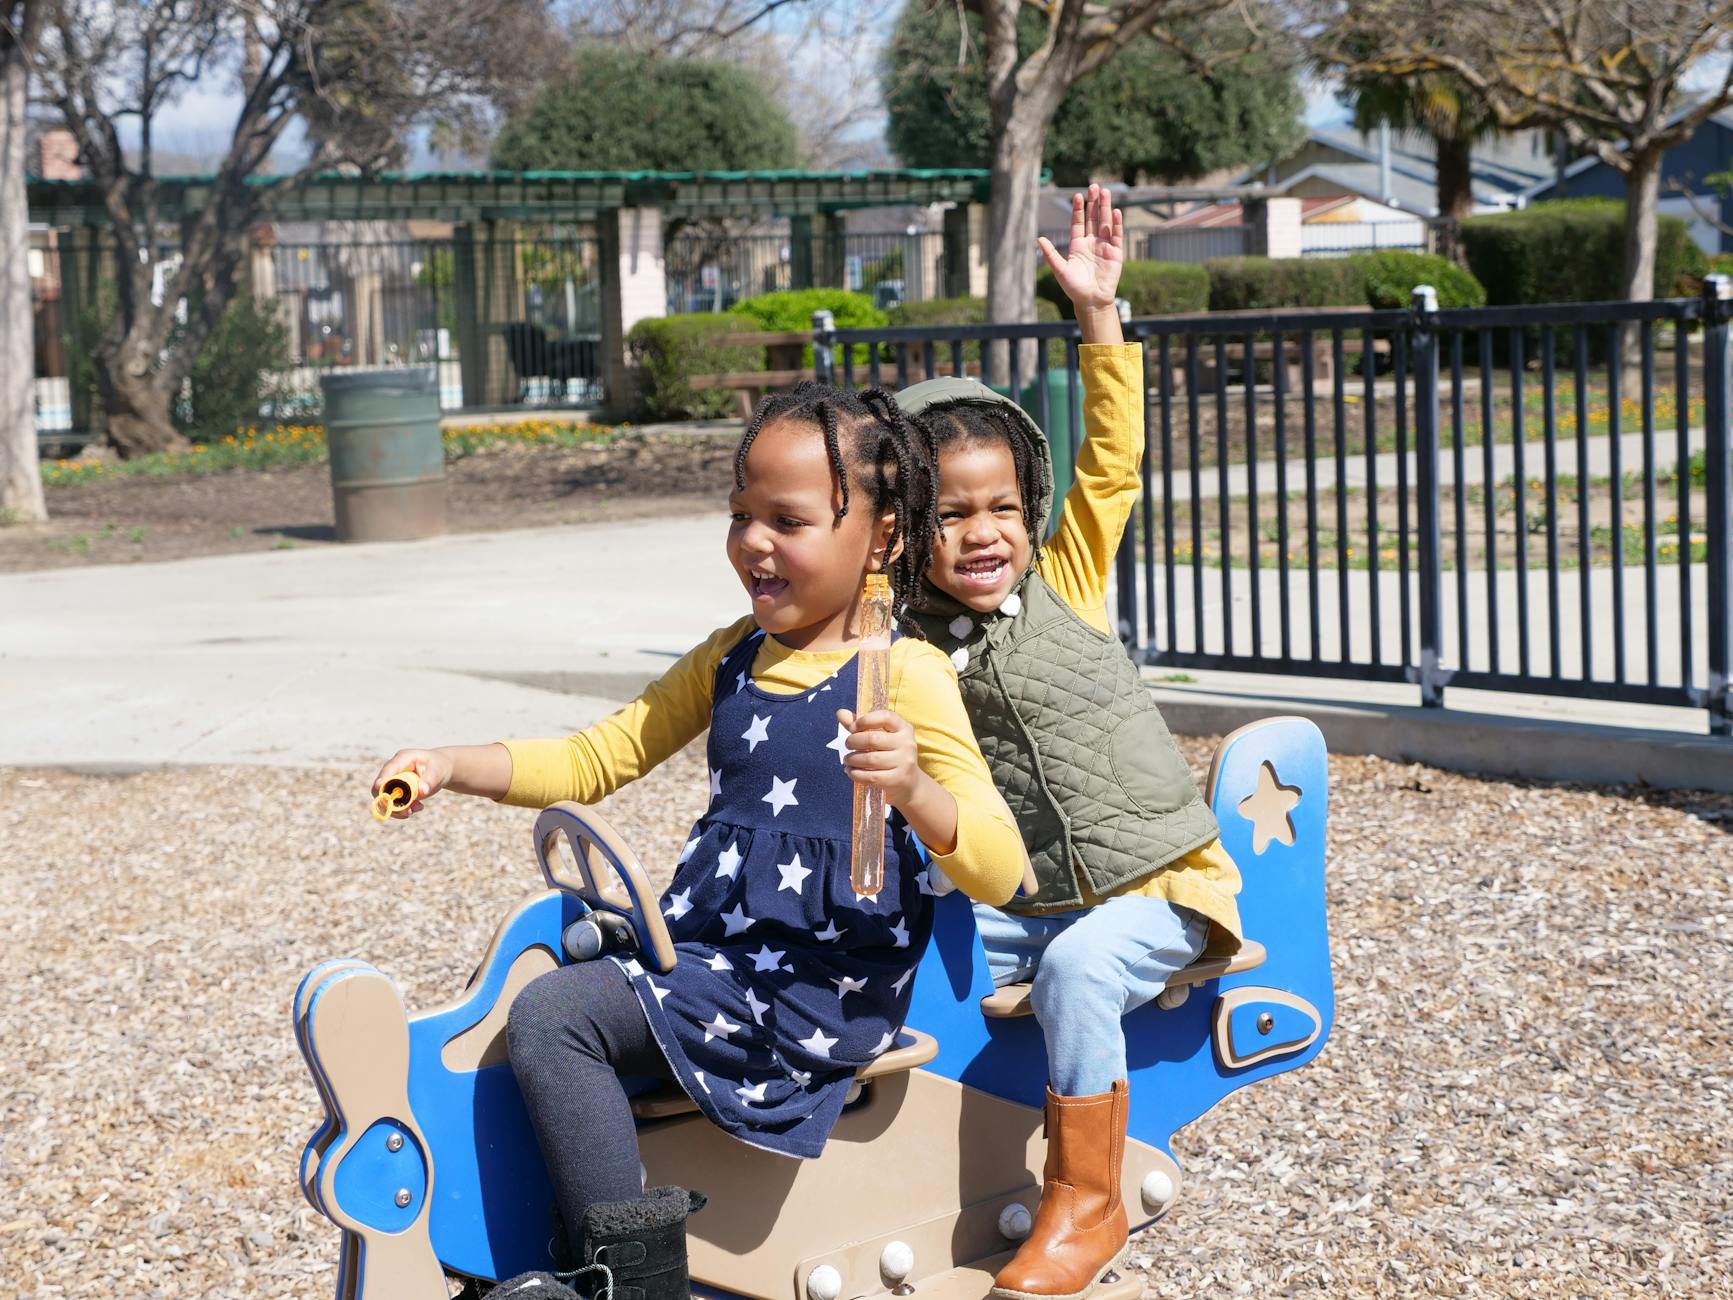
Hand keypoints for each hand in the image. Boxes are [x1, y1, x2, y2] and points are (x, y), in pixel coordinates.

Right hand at [372, 749, 452, 818]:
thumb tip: (422, 791)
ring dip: (399, 809)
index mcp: (402, 759)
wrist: (439, 770)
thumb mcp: (437, 771)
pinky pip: (392, 805)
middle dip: (390, 801)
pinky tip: (418, 807)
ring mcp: (391, 782)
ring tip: (418, 808)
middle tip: (408, 811)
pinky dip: (403, 810)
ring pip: (384, 799)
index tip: (379, 787)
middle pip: (380, 787)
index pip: (389, 769)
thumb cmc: (437, 766)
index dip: (382, 778)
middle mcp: (392, 770)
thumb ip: (429, 780)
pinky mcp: (394, 793)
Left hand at [836, 708, 922, 807]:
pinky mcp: (897, 779)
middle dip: (854, 741)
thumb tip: (840, 713)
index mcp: (904, 728)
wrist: (908, 782)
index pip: (886, 717)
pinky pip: (870, 776)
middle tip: (847, 745)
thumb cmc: (889, 754)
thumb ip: (861, 725)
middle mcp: (906, 743)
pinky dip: (855, 774)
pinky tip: (851, 771)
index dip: (865, 720)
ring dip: (852, 759)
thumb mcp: (880, 737)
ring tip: (847, 760)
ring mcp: (903, 762)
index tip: (852, 728)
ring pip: (870, 759)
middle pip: (873, 739)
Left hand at [1037, 184, 1124, 317]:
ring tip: (1105, 192)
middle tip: (1094, 186)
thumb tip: (1039, 239)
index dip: (1078, 209)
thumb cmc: (1074, 288)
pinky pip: (1116, 235)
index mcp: (1078, 246)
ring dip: (1105, 208)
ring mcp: (1104, 247)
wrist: (1091, 301)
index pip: (1078, 223)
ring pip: (1105, 223)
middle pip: (1093, 219)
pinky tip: (1115, 211)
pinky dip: (1116, 223)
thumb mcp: (1060, 270)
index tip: (1077, 195)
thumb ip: (1051, 254)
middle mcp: (1092, 243)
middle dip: (1093, 203)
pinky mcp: (1116, 253)